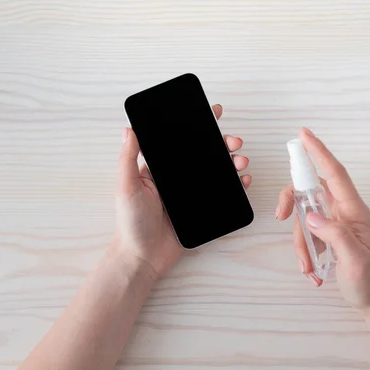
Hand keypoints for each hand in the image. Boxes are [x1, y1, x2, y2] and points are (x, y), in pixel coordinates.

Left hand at [114, 104, 251, 280]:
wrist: (143, 257)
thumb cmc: (130, 222)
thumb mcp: (127, 186)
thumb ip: (128, 158)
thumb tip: (129, 129)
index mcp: (160, 168)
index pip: (181, 140)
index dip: (197, 125)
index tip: (213, 112)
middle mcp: (177, 177)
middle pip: (205, 153)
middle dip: (222, 143)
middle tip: (234, 140)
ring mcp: (191, 193)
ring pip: (217, 170)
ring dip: (232, 161)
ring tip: (241, 160)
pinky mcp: (201, 209)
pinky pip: (222, 193)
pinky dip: (236, 185)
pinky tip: (243, 180)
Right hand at [276, 128, 369, 310]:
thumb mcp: (354, 259)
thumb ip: (335, 234)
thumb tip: (310, 216)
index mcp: (354, 210)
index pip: (335, 173)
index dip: (319, 152)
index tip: (304, 134)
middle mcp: (343, 211)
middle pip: (309, 191)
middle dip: (291, 203)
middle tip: (280, 216)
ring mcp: (334, 223)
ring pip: (303, 217)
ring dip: (300, 243)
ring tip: (309, 268)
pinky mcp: (327, 236)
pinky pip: (306, 234)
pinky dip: (304, 253)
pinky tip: (314, 272)